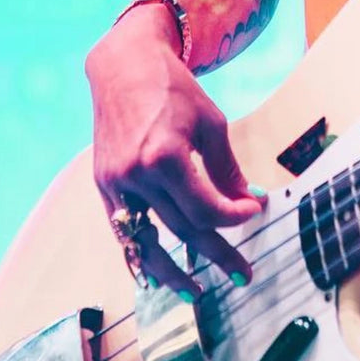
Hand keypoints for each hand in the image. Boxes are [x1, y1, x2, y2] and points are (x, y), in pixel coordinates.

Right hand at [85, 7, 266, 295]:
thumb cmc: (173, 89)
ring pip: (148, 240)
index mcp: (164, 156)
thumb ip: (226, 169)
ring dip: (173, 271)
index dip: (235, 217)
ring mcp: (115, 184)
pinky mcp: (104, 186)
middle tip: (243, 274)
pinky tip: (155, 274)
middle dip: (217, 252)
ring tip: (196, 293)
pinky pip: (123, 230)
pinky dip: (139, 254)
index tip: (255, 212)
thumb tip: (246, 203)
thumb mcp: (211, 123)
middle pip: (182, 228)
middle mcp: (135, 175)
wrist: (123, 67)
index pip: (206, 207)